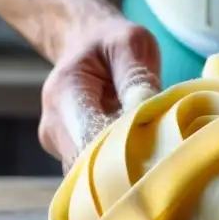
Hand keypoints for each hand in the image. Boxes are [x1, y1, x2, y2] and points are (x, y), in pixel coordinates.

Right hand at [39, 17, 160, 171]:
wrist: (85, 44)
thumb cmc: (111, 43)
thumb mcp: (130, 43)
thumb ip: (137, 76)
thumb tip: (148, 113)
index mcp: (65, 92)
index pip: (87, 139)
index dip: (119, 156)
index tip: (154, 157)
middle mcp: (54, 125)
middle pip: (87, 166)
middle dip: (125, 169)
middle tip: (164, 162)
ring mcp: (59, 144)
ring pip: (90, 176)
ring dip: (122, 172)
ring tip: (154, 157)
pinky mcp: (69, 155)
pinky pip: (93, 174)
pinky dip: (117, 171)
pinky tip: (140, 158)